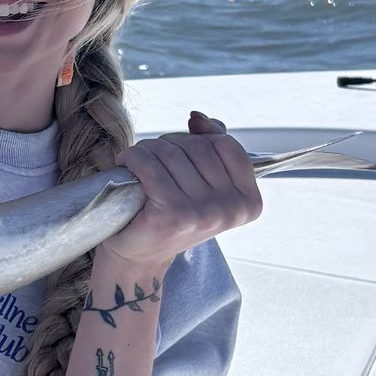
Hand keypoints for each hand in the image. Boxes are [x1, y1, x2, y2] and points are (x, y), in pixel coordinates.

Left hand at [97, 110, 262, 269]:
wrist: (139, 256)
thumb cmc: (171, 214)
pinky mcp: (173, 214)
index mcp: (249, 202)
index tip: (181, 149)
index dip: (200, 138)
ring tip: (139, 166)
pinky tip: (126, 166)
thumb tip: (197, 119)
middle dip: (169, 145)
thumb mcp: (202, 182)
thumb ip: (210, 146)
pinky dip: (132, 158)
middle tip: (153, 162)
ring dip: (147, 151)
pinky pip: (149, 163)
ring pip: (170, 152)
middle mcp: (231, 209)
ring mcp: (204, 213)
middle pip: (196, 146)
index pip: (226, 146)